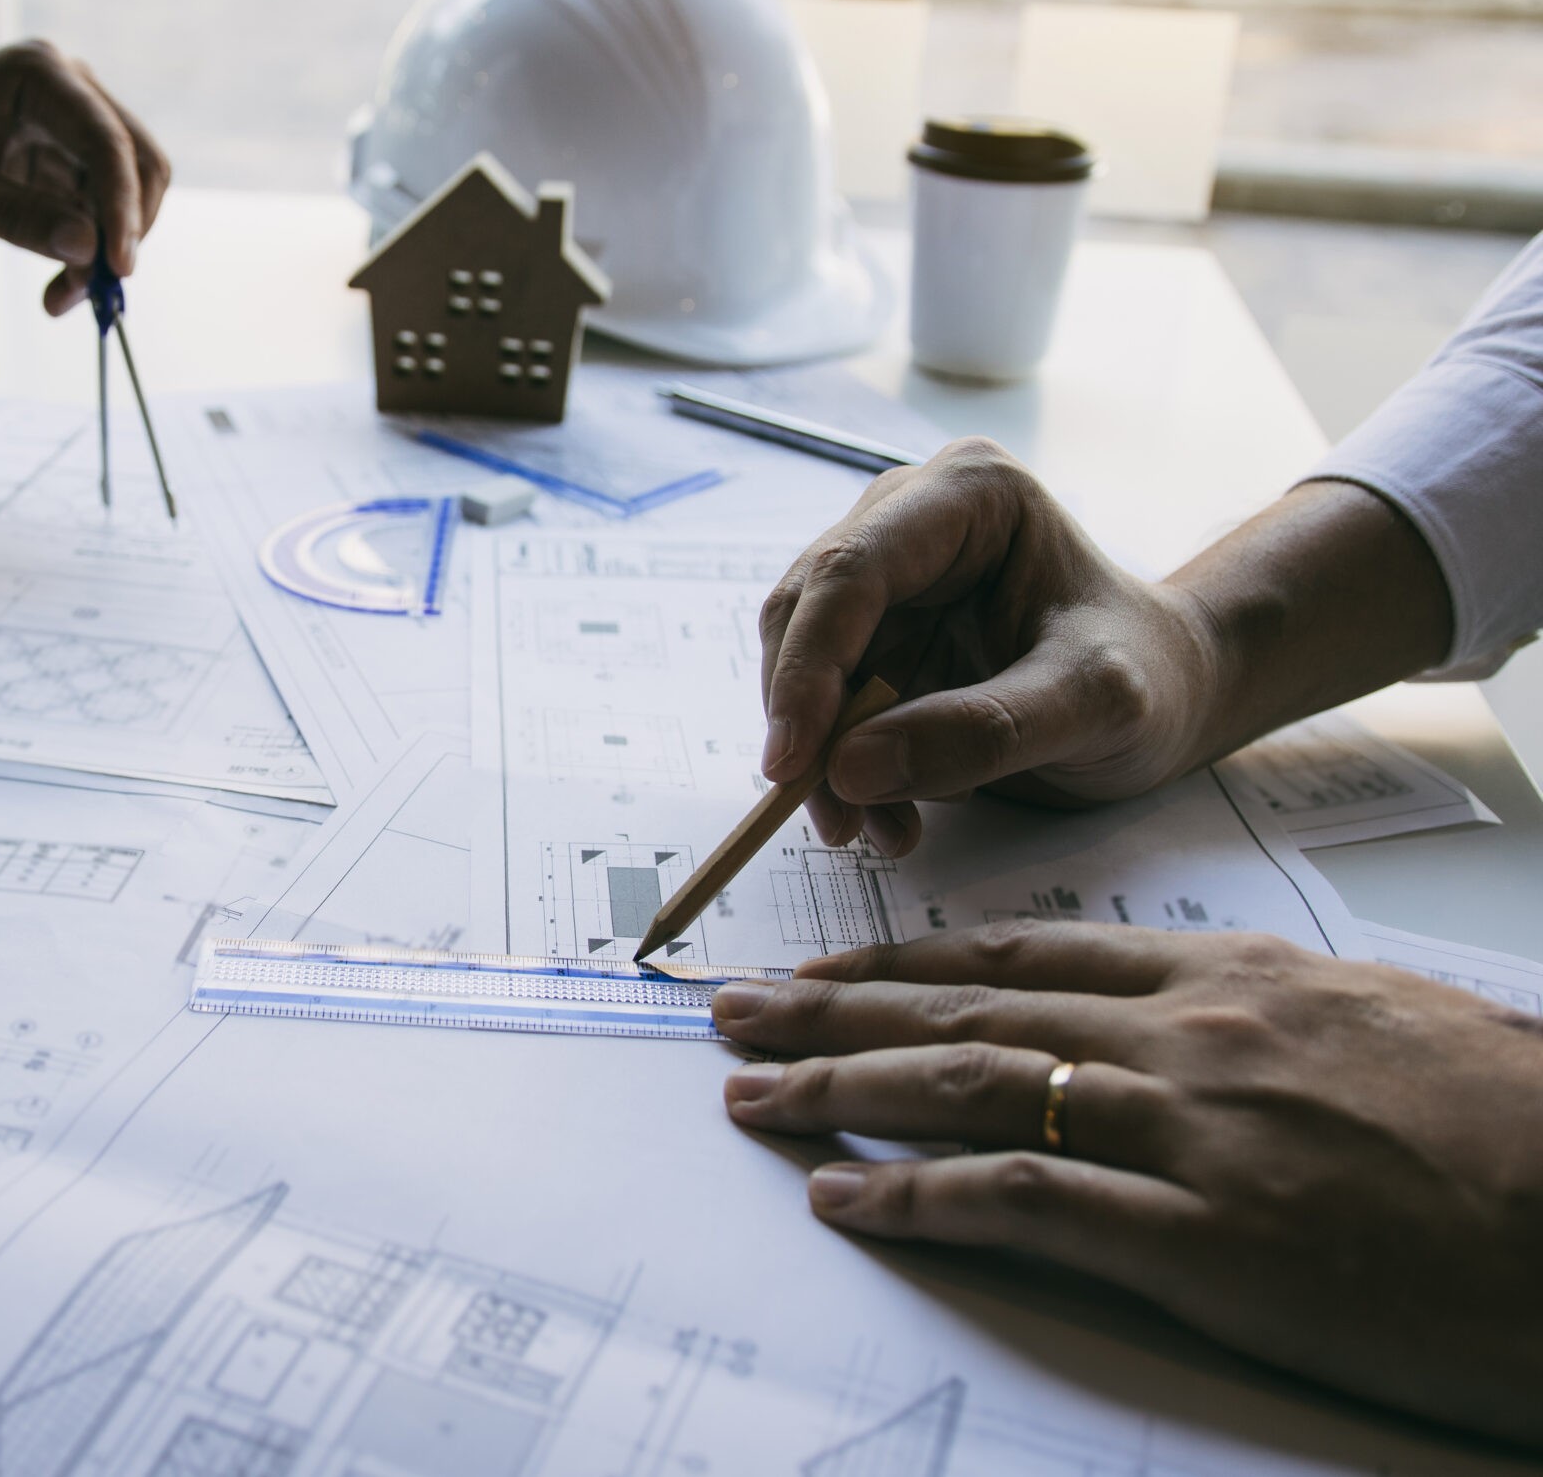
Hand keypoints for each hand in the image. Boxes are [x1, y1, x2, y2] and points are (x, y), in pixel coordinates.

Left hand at [0, 40, 171, 316]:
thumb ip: (14, 216)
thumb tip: (89, 249)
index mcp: (40, 74)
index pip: (106, 140)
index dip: (122, 205)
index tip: (118, 269)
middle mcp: (70, 90)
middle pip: (137, 162)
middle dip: (125, 230)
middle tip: (97, 296)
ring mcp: (73, 125)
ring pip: (123, 196)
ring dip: (103, 254)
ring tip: (58, 301)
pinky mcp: (66, 160)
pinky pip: (98, 213)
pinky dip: (86, 255)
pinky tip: (57, 289)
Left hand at [711, 921, 1542, 1447]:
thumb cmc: (1520, 1127)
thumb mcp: (1384, 1028)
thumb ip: (1268, 1021)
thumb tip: (1193, 1030)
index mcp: (1231, 981)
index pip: (1027, 955)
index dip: (907, 962)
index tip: (829, 972)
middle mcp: (1188, 1037)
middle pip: (963, 1006)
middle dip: (830, 1009)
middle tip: (730, 1011)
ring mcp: (1190, 1133)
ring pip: (965, 1084)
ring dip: (835, 1090)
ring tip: (747, 1096)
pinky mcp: (1205, 1240)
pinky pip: (1021, 1200)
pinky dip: (915, 1193)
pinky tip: (843, 1197)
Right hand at [758, 439, 1221, 856]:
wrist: (1172, 696)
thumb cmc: (1152, 678)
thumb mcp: (1093, 707)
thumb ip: (982, 732)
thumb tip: (848, 768)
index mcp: (969, 494)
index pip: (852, 571)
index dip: (807, 666)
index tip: (792, 762)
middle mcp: (909, 518)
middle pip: (806, 615)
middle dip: (808, 723)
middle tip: (831, 816)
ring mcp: (889, 578)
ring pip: (801, 665)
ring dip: (824, 759)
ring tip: (880, 832)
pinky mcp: (878, 636)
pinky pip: (826, 704)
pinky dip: (844, 769)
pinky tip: (893, 817)